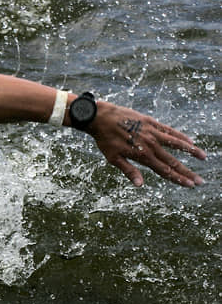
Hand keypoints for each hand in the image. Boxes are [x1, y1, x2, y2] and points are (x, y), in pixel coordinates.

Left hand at [88, 101, 206, 186]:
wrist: (100, 118)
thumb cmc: (105, 140)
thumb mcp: (113, 158)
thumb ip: (129, 171)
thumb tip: (140, 185)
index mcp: (142, 156)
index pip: (164, 171)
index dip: (178, 179)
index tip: (190, 185)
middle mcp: (150, 145)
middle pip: (173, 161)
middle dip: (187, 172)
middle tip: (200, 181)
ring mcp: (152, 132)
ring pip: (176, 143)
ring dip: (191, 151)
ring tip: (204, 157)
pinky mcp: (151, 122)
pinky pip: (169, 130)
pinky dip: (180, 136)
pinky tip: (190, 141)